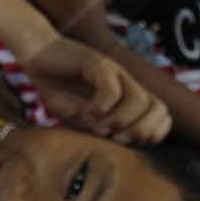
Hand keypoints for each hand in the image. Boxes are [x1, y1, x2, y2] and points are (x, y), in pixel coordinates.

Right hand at [14, 34, 170, 144]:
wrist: (38, 55)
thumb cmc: (58, 87)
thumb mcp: (81, 117)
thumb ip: (100, 129)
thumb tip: (117, 144)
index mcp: (128, 98)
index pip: (161, 117)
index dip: (151, 135)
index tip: (125, 145)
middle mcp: (127, 84)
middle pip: (159, 109)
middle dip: (142, 132)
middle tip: (116, 140)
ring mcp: (115, 72)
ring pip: (140, 101)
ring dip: (121, 122)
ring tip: (98, 129)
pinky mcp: (99, 63)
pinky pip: (112, 90)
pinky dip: (101, 108)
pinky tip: (85, 115)